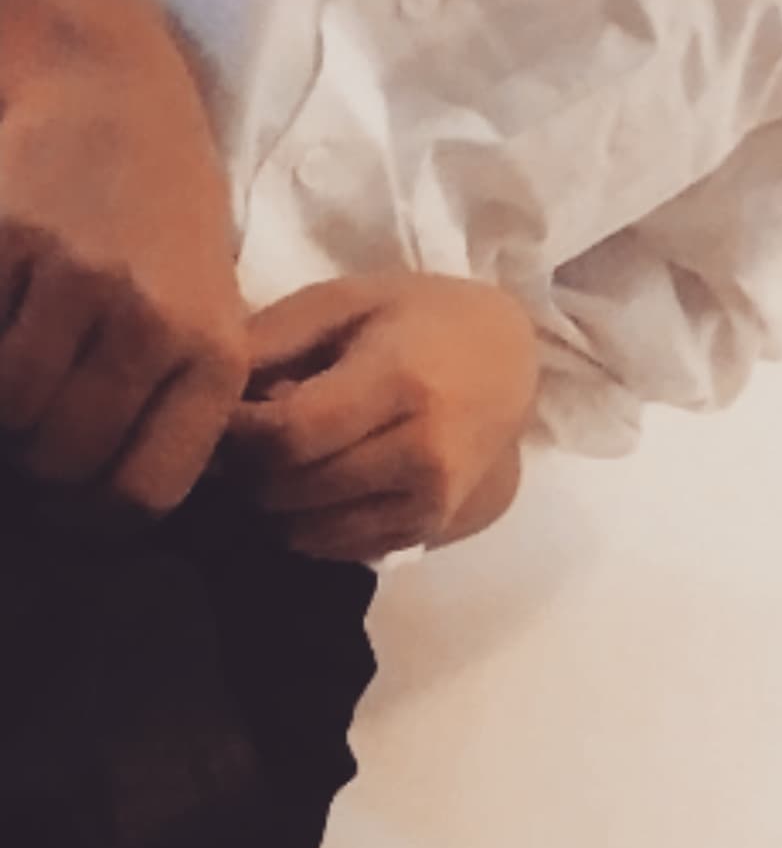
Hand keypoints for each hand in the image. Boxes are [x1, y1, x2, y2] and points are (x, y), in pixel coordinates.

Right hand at [0, 51, 247, 512]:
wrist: (121, 107)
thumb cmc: (166, 230)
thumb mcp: (204, 316)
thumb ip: (172, 403)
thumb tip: (110, 505)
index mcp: (216, 354)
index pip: (146, 490)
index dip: (96, 511)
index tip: (75, 499)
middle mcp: (156, 321)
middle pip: (67, 458)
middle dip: (39, 463)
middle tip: (36, 432)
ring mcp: (82, 281)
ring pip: (11, 410)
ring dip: (4, 409)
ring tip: (23, 373)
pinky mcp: (13, 241)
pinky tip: (7, 314)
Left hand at [222, 272, 539, 559]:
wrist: (511, 361)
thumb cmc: (422, 319)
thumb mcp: (348, 300)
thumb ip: (273, 337)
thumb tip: (204, 391)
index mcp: (401, 383)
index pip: (287, 435)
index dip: (234, 434)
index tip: (218, 414)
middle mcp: (422, 452)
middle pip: (290, 488)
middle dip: (244, 469)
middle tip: (236, 441)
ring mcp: (430, 498)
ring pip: (307, 528)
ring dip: (269, 503)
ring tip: (271, 463)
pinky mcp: (429, 527)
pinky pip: (338, 548)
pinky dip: (304, 525)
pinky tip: (307, 486)